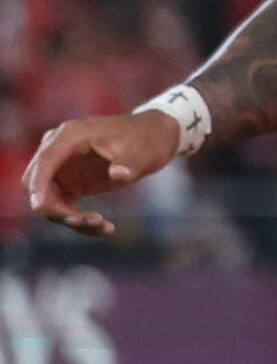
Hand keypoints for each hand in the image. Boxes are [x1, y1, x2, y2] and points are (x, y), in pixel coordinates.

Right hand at [21, 108, 186, 239]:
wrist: (154, 137)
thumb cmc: (147, 139)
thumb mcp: (142, 151)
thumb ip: (128, 162)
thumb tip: (118, 174)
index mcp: (71, 135)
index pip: (45, 162)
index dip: (39, 185)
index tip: (42, 208)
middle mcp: (59, 149)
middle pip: (35, 183)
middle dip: (54, 207)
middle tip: (87, 221)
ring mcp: (62, 166)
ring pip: (47, 199)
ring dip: (68, 218)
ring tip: (104, 226)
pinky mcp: (70, 182)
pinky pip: (62, 205)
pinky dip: (78, 219)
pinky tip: (106, 228)